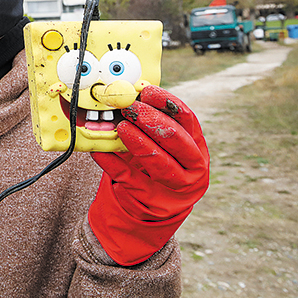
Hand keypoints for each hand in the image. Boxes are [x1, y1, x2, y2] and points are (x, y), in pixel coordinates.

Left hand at [89, 85, 208, 265]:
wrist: (155, 206)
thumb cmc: (158, 164)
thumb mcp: (162, 145)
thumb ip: (151, 124)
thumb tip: (127, 96)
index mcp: (197, 147)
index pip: (188, 120)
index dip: (168, 104)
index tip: (147, 91)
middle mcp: (194, 169)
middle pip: (177, 141)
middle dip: (153, 122)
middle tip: (131, 108)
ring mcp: (176, 189)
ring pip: (160, 164)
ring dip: (139, 143)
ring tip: (120, 127)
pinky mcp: (153, 202)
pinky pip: (130, 180)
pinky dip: (113, 163)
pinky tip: (99, 151)